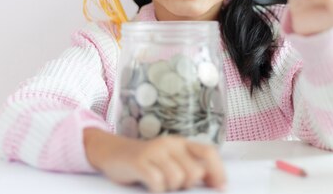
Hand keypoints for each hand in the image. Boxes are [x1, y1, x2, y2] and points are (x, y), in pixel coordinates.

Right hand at [84, 129, 225, 191]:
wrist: (112, 152)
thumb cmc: (146, 163)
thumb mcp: (169, 162)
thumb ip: (189, 169)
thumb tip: (213, 184)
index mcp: (181, 143)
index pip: (208, 152)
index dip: (218, 171)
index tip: (221, 188)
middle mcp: (170, 144)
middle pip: (194, 172)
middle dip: (187, 186)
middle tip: (173, 185)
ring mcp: (154, 151)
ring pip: (177, 178)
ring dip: (170, 189)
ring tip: (159, 184)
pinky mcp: (139, 161)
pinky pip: (157, 182)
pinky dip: (156, 190)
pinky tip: (150, 187)